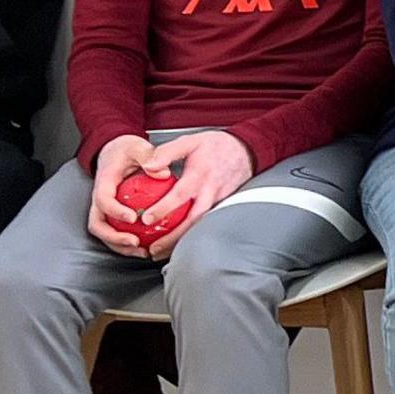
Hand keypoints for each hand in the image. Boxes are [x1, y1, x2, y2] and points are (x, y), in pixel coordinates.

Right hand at [86, 132, 159, 256]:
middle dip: (114, 237)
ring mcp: (104, 208)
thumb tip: (163, 173)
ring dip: (120, 245)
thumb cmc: (126, 150)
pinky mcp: (112, 214)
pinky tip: (146, 248)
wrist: (115, 151)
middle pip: (97, 224)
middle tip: (135, 242)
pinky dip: (126, 243)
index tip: (132, 217)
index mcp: (104, 182)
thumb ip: (148, 157)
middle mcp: (99, 198)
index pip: (103, 199)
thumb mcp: (138, 147)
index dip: (115, 211)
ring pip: (104, 232)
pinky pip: (115, 231)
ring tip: (142, 252)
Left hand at [134, 129, 253, 258]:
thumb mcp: (189, 141)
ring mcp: (218, 201)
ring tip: (161, 252)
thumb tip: (148, 166)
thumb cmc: (217, 145)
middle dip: (172, 237)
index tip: (147, 219)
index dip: (164, 208)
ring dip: (180, 241)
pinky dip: (190, 235)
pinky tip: (177, 243)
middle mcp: (210, 192)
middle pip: (192, 220)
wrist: (247, 150)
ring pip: (199, 226)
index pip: (180, 195)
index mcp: (200, 176)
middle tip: (153, 248)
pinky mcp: (222, 206)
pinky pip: (205, 223)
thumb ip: (166, 152)